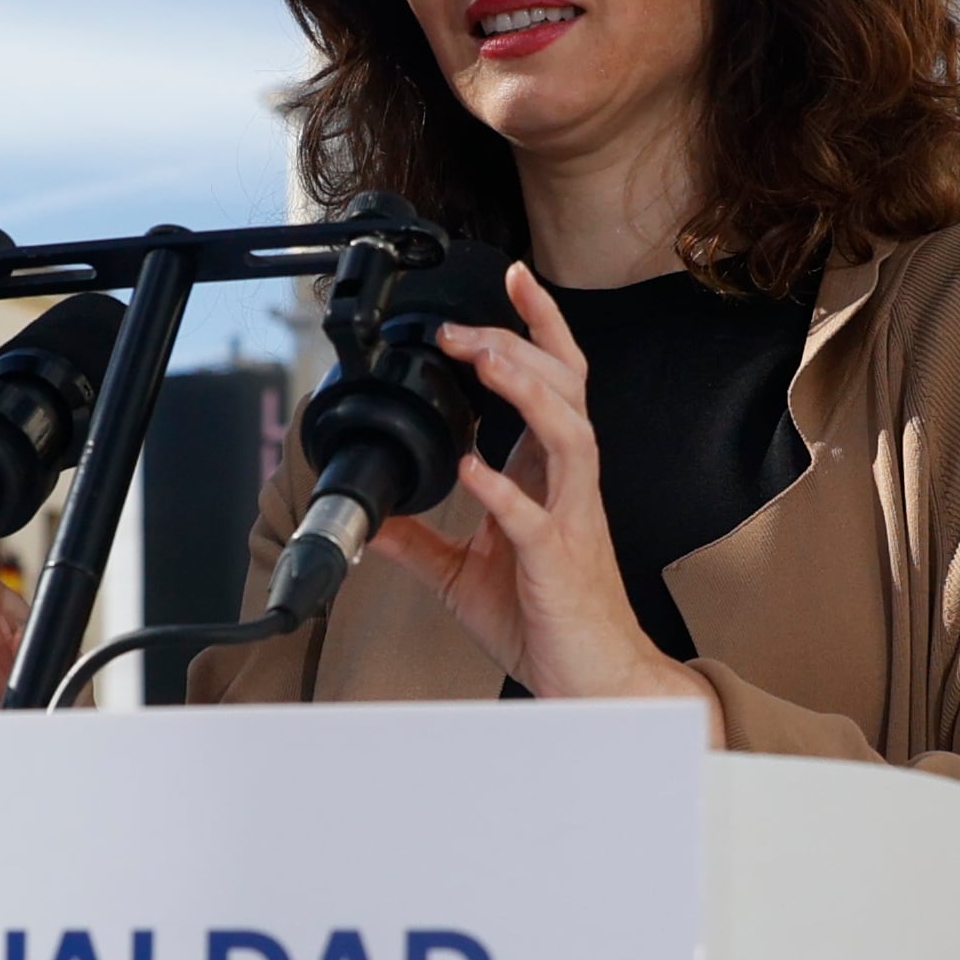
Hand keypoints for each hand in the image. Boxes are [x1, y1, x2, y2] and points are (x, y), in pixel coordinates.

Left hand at [366, 268, 711, 717]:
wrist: (587, 679)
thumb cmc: (545, 621)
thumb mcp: (462, 575)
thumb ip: (420, 541)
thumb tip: (372, 521)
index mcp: (547, 477)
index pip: (554, 381)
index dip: (537, 327)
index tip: (513, 280)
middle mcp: (566, 486)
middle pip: (562, 388)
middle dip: (516, 345)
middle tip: (464, 328)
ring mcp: (569, 518)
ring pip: (566, 432)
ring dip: (525, 392)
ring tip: (485, 361)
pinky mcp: (559, 560)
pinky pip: (535, 516)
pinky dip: (502, 487)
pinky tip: (471, 468)